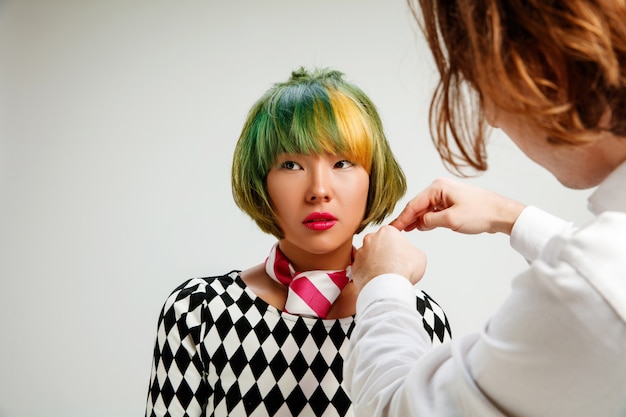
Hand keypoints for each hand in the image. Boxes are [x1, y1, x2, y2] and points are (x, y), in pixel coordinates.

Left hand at [352, 225, 425, 290]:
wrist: (387, 288)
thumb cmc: (401, 271)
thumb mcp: (419, 255)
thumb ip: (411, 250)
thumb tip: (409, 255)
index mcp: (386, 231)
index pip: (392, 234)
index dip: (397, 245)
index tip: (400, 253)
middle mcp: (370, 239)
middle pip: (378, 243)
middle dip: (384, 251)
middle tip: (393, 263)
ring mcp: (360, 252)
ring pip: (368, 255)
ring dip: (375, 262)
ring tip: (385, 273)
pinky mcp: (355, 266)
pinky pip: (362, 267)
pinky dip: (368, 272)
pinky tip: (377, 278)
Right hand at [391, 178, 525, 234]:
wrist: (501, 213)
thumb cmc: (480, 213)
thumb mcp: (450, 220)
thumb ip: (430, 221)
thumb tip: (418, 223)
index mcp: (438, 187)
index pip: (414, 204)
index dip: (402, 218)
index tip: (393, 228)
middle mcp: (440, 188)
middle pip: (418, 205)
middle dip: (407, 218)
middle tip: (395, 231)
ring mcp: (446, 194)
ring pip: (426, 208)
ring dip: (417, 219)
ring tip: (405, 230)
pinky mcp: (452, 202)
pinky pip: (434, 210)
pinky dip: (427, 218)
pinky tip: (420, 226)